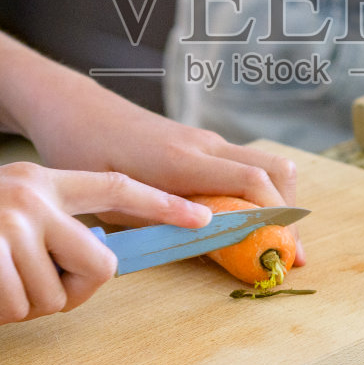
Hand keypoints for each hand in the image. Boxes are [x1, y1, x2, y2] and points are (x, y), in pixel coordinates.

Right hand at [0, 162, 211, 327]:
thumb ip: (29, 225)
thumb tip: (61, 271)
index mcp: (36, 177)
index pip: (115, 186)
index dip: (161, 203)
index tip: (200, 216)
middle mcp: (34, 194)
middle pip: (101, 262)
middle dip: (71, 295)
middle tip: (22, 300)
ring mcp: (15, 222)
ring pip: (54, 295)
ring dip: (14, 310)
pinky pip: (14, 310)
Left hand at [23, 79, 305, 262]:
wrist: (73, 109)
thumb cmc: (83, 152)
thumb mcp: (113, 199)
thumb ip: (159, 221)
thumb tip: (206, 244)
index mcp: (182, 160)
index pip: (253, 182)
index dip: (276, 218)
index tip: (285, 253)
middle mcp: (204, 146)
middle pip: (275, 170)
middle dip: (289, 214)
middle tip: (289, 255)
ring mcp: (205, 142)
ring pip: (265, 166)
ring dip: (277, 203)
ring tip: (272, 244)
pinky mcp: (200, 145)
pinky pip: (245, 166)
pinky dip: (258, 194)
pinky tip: (245, 224)